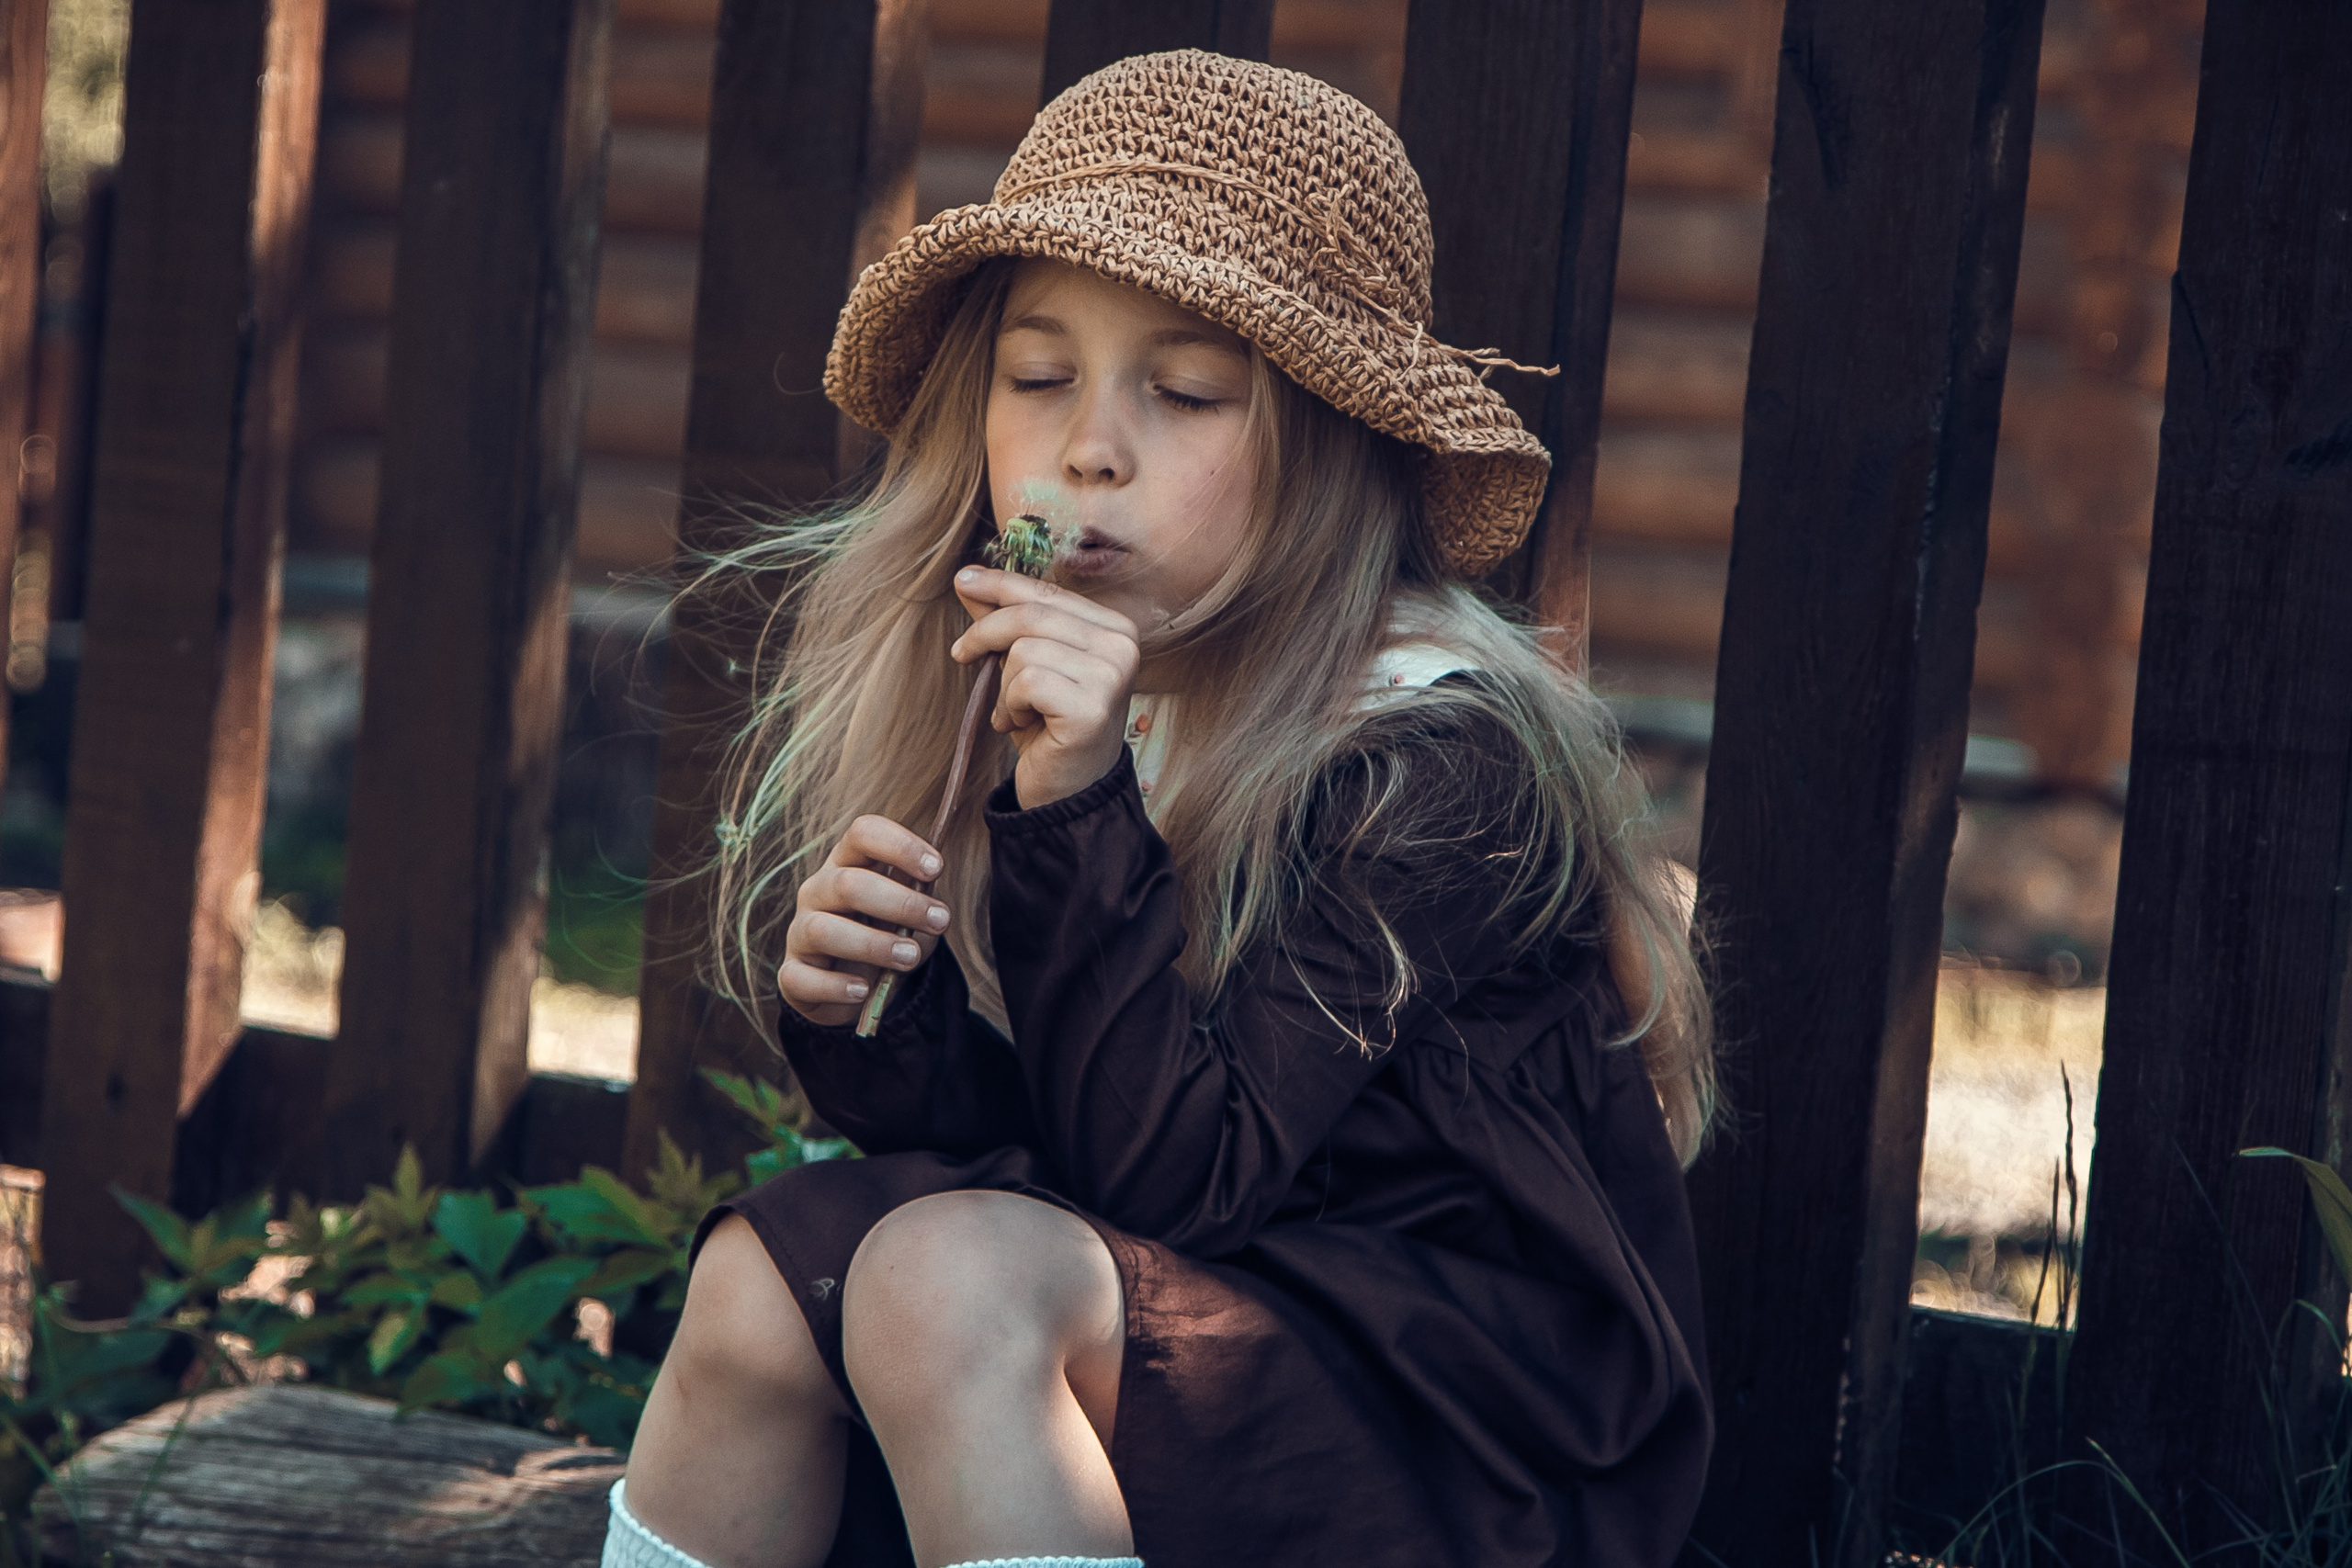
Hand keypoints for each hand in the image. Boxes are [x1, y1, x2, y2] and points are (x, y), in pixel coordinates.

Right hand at [780, 816, 950, 1026]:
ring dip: (873, 944)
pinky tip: (864, 991)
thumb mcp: (910, 911)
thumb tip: (931, 891)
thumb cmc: (887, 933)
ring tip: (910, 957)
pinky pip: (802, 979)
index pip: (863, 834)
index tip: (936, 868)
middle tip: (940, 921)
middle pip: (848, 884)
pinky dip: (836, 986)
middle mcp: (818, 892)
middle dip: (899, 902)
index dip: (899, 846)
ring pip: (823, 930)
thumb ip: (921, 895)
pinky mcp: (792, 976)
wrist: (861, 984)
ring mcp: (800, 933)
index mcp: (848, 863)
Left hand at [952, 565, 1140, 809]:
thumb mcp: (1024, 664)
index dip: (1000, 585)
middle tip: (963, 656)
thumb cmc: (1047, 726)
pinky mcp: (1091, 708)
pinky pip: (1026, 681)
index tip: (962, 581)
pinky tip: (1020, 724)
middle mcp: (1122, 646)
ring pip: (1024, 649)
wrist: (1067, 792)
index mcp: (1115, 628)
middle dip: (985, 633)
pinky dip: (1010, 705)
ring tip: (1013, 710)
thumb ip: (1003, 620)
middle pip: (1032, 615)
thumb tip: (967, 579)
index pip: (1049, 593)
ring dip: (1002, 684)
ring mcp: (1111, 677)